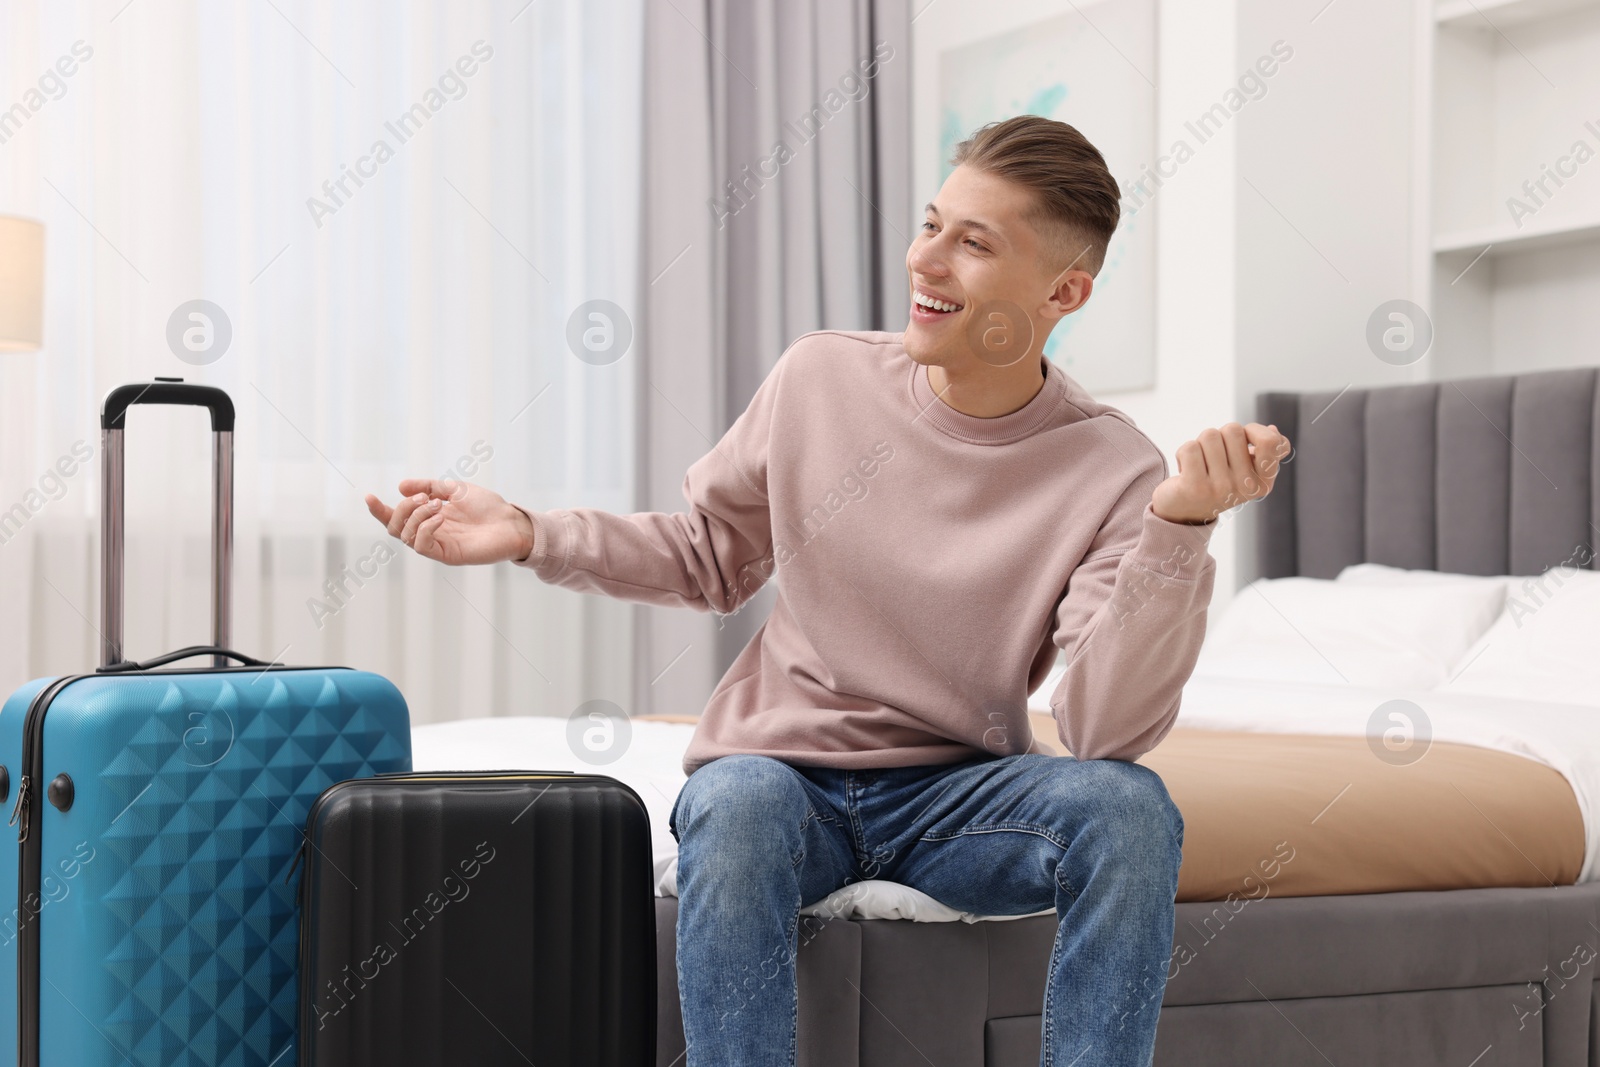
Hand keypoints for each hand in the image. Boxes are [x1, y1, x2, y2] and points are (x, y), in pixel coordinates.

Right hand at [365, 479, 536, 565]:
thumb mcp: (455, 489)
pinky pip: (423, 546)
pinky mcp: (448, 556)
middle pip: (395, 528)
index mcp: (429, 519)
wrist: (513, 522)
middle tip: (424, 497)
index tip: (369, 497)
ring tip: (437, 504)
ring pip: (406, 536)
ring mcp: (438, 546)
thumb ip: (429, 487)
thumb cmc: (488, 507)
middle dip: (402, 508)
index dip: (380, 510)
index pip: (397, 519)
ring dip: (416, 515)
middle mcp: (430, 534)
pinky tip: (440, 516)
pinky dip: (425, 527)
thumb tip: (400, 487)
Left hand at [1151, 422, 1290, 524]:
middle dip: (1220, 436)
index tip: (1243, 441)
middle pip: (1234, 430)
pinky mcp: (1195, 488)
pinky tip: (1185, 470)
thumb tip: (1273, 430)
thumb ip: (1265, 451)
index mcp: (1263, 482)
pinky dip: (1182, 453)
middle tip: (1214, 457)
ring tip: (1200, 464)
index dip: (1253, 430)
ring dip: (1200, 444)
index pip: (1270, 442)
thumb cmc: (1218, 482)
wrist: (1185, 512)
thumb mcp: (1246, 471)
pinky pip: (1190, 448)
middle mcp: (1245, 487)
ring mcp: (1221, 488)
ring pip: (1210, 435)